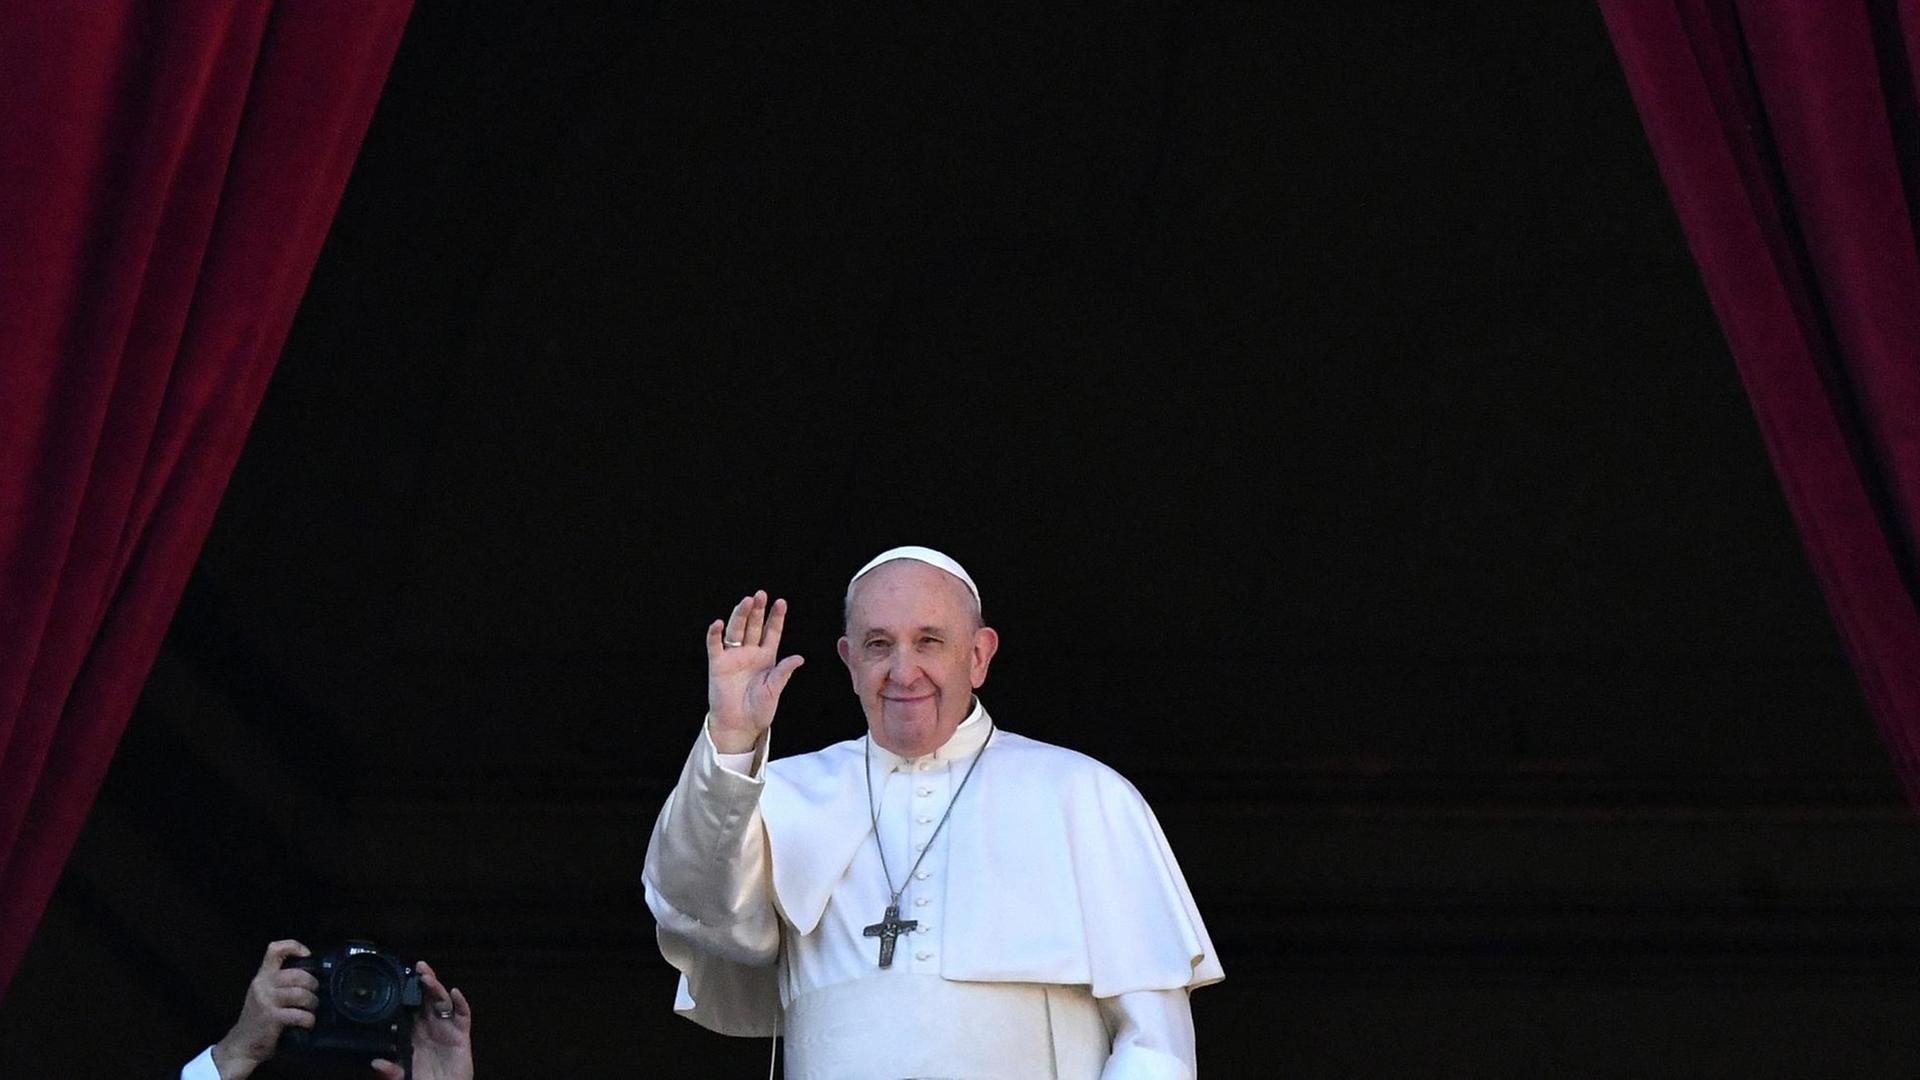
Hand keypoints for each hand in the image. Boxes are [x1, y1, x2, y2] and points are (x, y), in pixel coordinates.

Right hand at [210, 939, 317, 1079]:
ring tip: (311, 1010)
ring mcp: (266, 1001)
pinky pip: (300, 1014)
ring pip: (302, 994)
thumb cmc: (259, 1021)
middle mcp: (263, 985)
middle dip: (313, 985)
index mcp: (261, 977)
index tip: (307, 956)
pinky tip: (307, 1024)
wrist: (241, 1046)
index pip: (274, 950)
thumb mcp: (264, 996)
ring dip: (313, 1004)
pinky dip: (309, 1020)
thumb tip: (312, 976)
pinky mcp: (272, 1017)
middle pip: (298, 974)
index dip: (294, 946)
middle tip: (313, 996)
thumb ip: (280, 984)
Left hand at [371, 959, 471, 1079]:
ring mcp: (448, 1028)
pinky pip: (463, 1015)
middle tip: (418, 967)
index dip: (407, 992)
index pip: (411, 1006)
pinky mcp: (462, 1034)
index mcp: (415, 1032)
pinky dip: (461, 1003)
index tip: (399, 979)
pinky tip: (455, 993)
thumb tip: (375, 1061)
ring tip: (428, 977)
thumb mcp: (402, 1075)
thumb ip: (390, 1070)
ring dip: (437, 988)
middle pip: (428, 998)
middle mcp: (431, 1025)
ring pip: (443, 1002)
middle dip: (424, 982)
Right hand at [706, 590, 803, 752]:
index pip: (772, 632)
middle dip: (757, 610)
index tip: (781, 602)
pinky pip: (715, 646)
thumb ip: (783, 672)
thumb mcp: (774, 690)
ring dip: (740, 616)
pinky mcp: (718, 664)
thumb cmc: (759, 710)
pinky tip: (718, 623)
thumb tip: (799, 658)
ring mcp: (733, 657)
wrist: (739, 726)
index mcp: (767, 657)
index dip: (776, 617)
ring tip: (746, 602)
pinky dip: (715, 634)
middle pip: (754, 626)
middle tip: (761, 595)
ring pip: (737, 630)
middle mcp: (750, 653)